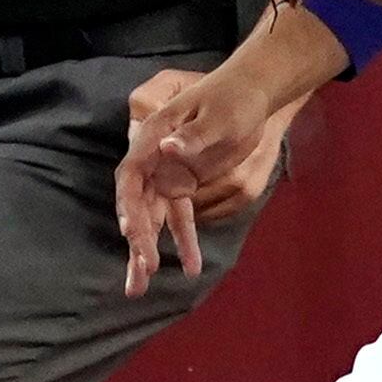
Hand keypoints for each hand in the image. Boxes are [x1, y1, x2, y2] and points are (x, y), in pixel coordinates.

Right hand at [114, 64, 292, 297]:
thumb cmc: (235, 97)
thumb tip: (168, 148)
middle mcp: (156, 158)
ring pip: (154, 217)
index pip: (132, 175)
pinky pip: (180, 217)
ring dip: (148, 250)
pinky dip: (184, 241)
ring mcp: (169, 174)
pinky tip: (192, 267)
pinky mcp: (186, 184)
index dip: (128, 204)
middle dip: (136, 240)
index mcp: (156, 135)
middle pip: (138, 203)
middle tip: (140, 276)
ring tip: (140, 288)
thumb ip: (194, 136)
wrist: (253, 93)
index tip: (131, 232)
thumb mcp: (221, 115)